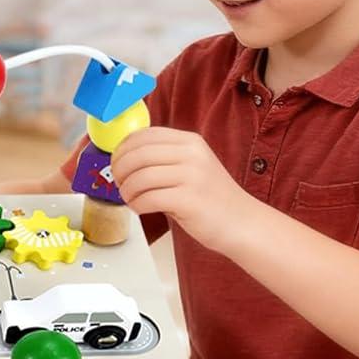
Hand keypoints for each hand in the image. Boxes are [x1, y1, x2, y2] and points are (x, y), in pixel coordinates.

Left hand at [110, 127, 260, 253]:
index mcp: (190, 141)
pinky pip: (148, 198)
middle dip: (120, 171)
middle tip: (119, 184)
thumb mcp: (190, 166)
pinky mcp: (189, 199)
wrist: (242, 223)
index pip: (143, 135)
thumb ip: (162, 159)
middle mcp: (191, 154)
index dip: (122, 149)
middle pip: (137, 154)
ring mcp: (192, 176)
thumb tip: (122, 159)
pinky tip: (141, 208)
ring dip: (127, 191)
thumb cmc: (210, 198)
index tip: (116, 163)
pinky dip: (137, 205)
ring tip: (130, 199)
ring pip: (140, 177)